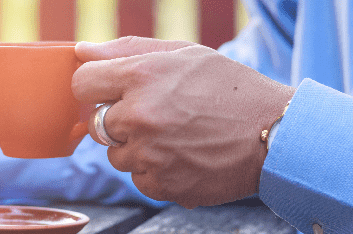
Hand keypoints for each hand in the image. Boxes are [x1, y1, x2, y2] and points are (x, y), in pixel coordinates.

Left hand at [72, 37, 294, 207]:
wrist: (275, 134)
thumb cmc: (229, 89)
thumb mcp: (183, 53)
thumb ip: (126, 50)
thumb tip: (81, 51)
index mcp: (142, 76)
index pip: (82, 83)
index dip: (95, 86)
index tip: (109, 91)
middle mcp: (140, 116)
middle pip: (97, 123)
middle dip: (120, 119)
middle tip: (156, 114)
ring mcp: (149, 153)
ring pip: (116, 155)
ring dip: (135, 147)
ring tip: (174, 136)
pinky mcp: (161, 184)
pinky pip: (137, 178)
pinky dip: (153, 170)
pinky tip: (181, 156)